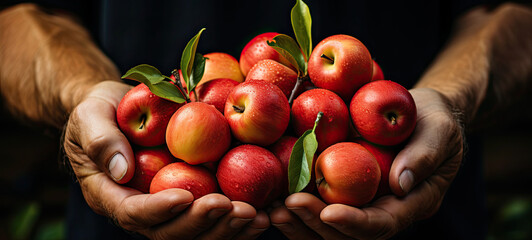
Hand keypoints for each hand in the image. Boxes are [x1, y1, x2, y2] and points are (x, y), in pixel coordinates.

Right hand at [63, 81, 268, 238]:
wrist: (119, 111)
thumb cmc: (100, 112)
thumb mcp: (90, 116)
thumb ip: (100, 140)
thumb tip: (121, 169)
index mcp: (112, 195)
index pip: (134, 213)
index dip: (159, 210)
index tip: (185, 196)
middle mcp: (142, 210)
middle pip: (170, 232)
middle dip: (201, 222)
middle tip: (230, 206)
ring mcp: (168, 209)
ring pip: (196, 234)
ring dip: (226, 228)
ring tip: (255, 215)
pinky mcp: (190, 200)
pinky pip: (212, 219)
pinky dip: (236, 221)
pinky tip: (263, 214)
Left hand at [270, 87, 463, 238]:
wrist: (418, 114)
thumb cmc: (434, 120)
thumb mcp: (439, 130)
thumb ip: (425, 155)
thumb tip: (401, 183)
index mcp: (409, 203)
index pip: (381, 224)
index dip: (355, 223)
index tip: (329, 212)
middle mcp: (382, 209)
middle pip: (347, 234)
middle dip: (316, 223)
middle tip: (289, 206)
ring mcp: (360, 202)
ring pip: (327, 228)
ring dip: (300, 222)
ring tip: (274, 209)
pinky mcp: (342, 190)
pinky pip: (317, 206)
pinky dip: (296, 206)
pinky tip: (273, 196)